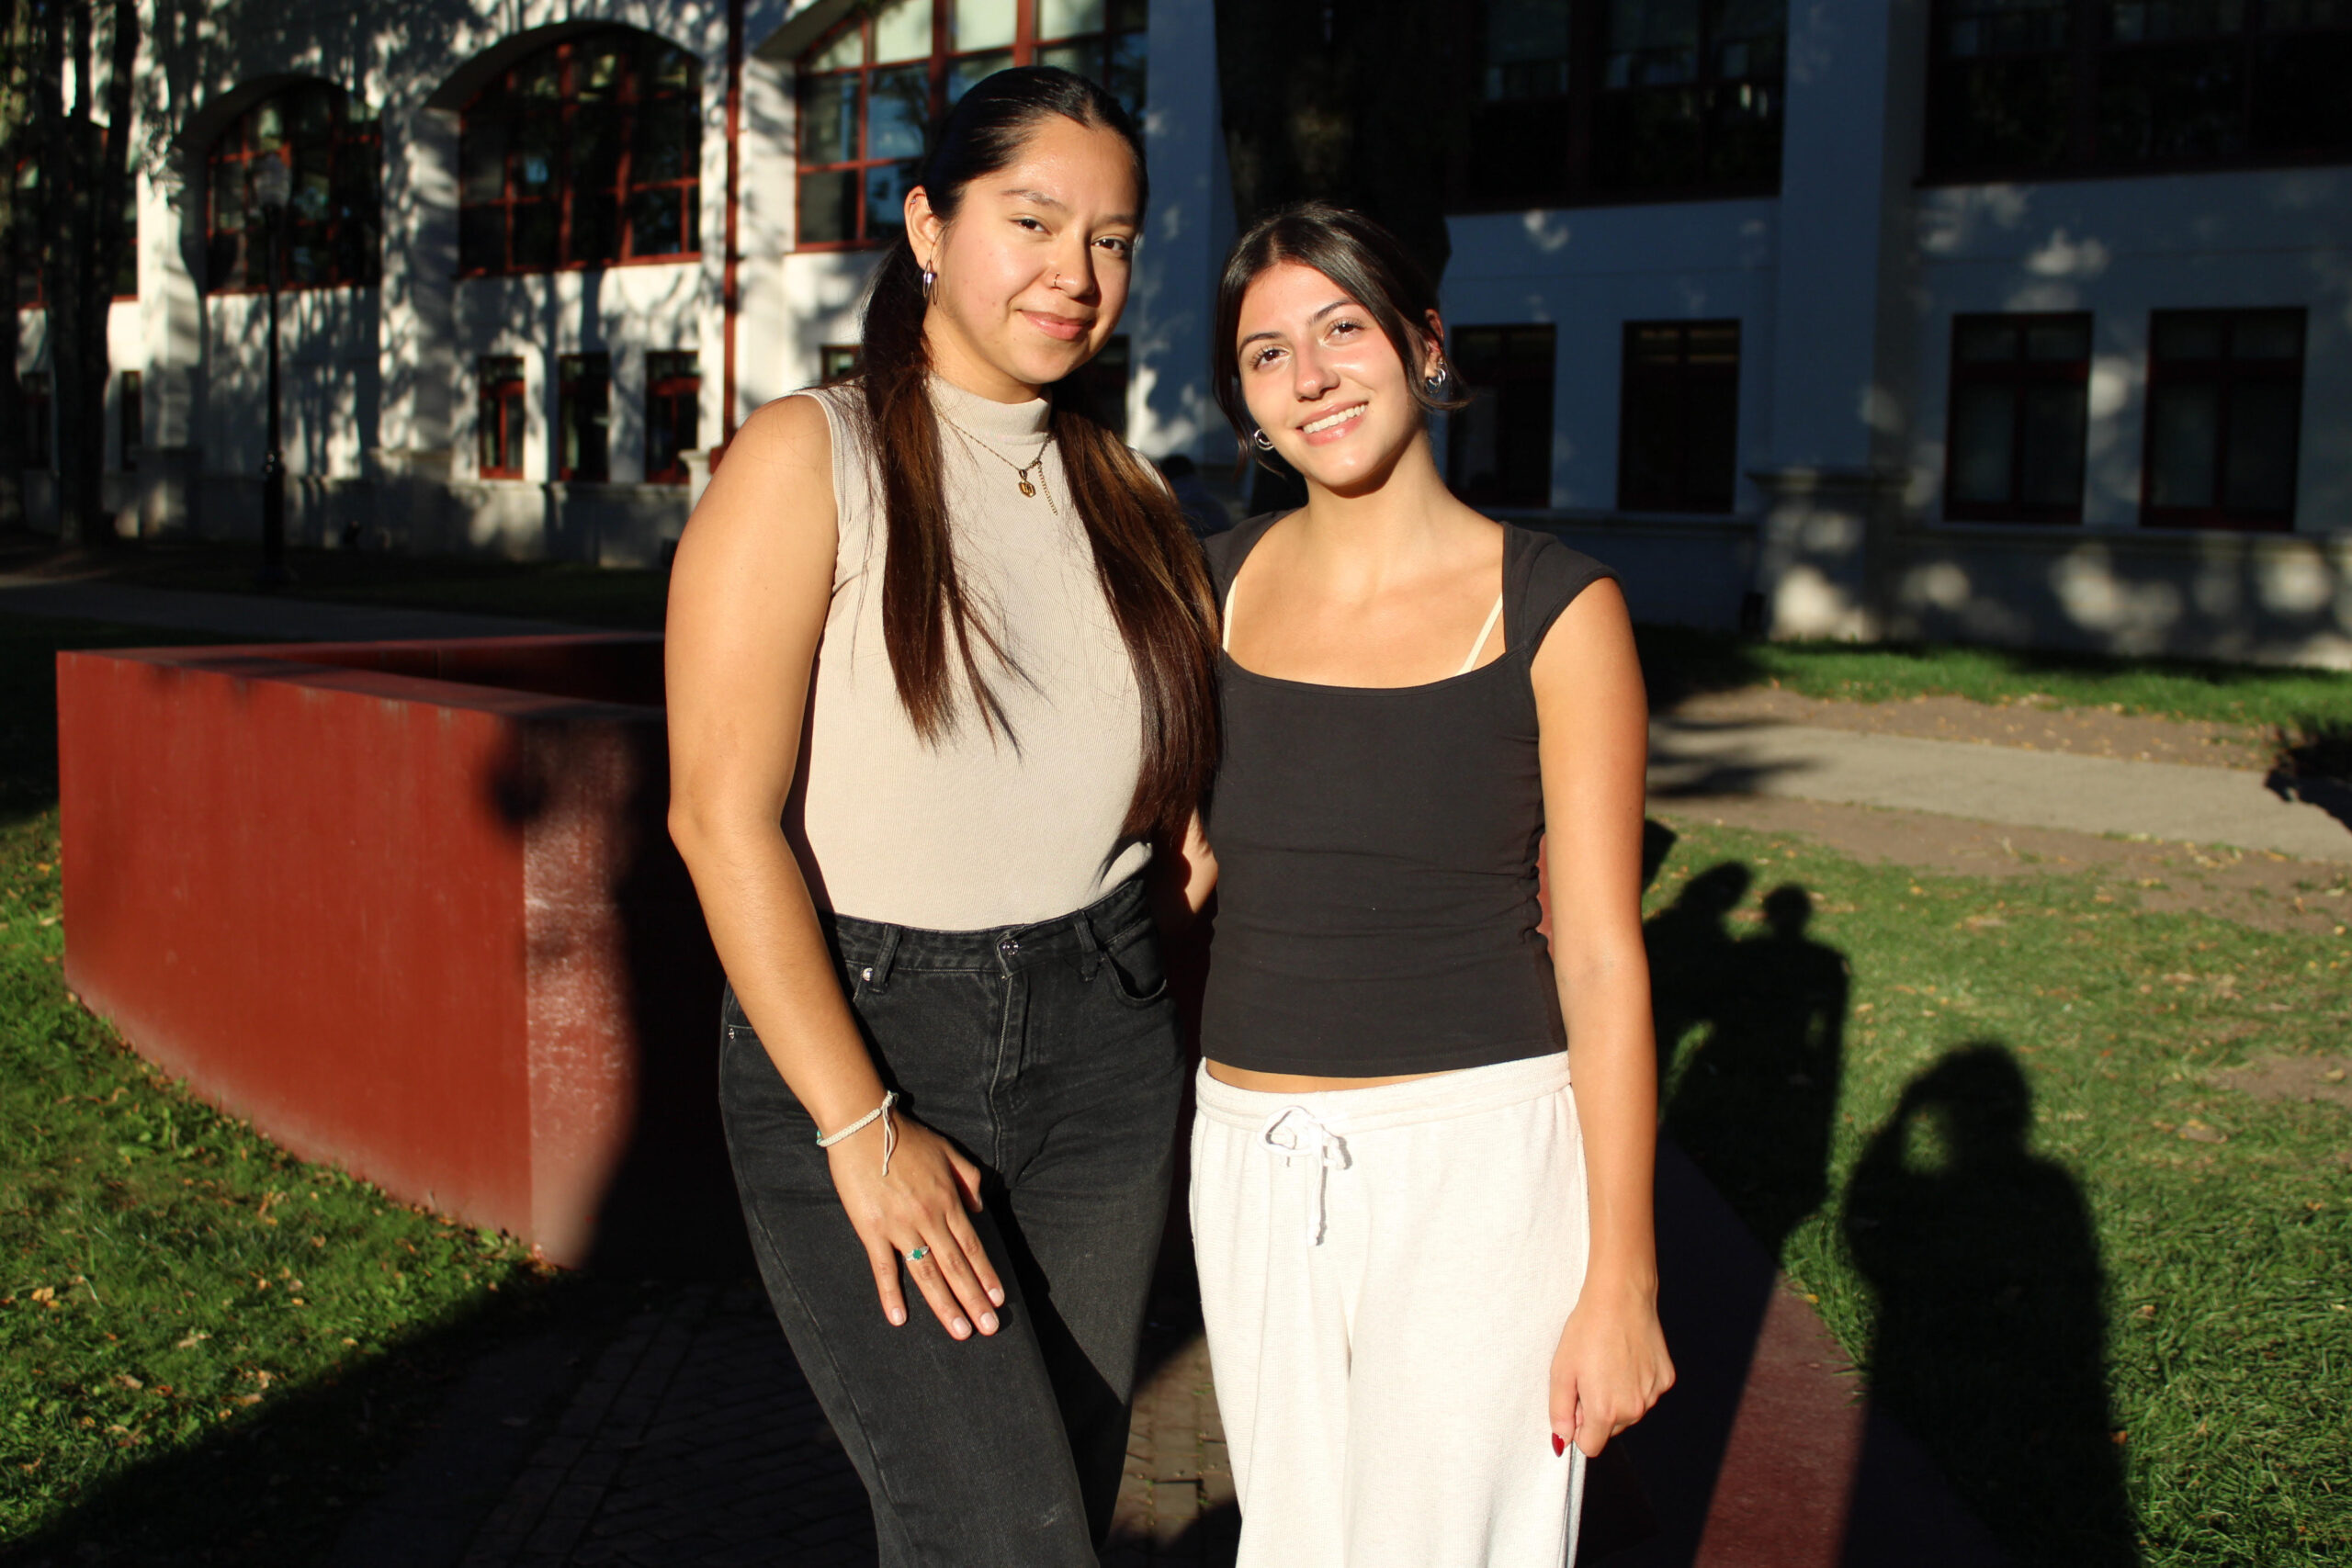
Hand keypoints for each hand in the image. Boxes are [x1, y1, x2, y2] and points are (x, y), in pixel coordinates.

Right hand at [827, 1112, 1004, 1339]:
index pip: (973, 1247)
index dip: (987, 1275)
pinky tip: (899, 1318)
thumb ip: (969, 1181)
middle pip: (956, 1267)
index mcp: (949, 1201)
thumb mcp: (949, 1152)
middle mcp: (929, 1218)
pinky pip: (884, 1267)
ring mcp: (900, 1226)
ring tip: (960, 1331)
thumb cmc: (908, 1138)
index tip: (999, 1299)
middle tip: (989, 1328)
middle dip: (974, 1300)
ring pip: (928, 1273)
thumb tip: (979, 1210)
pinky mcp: (872, 1229)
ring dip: (945, 1305)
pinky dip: (891, 1294)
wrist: (864, 1128)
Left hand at [1550, 1275, 1673, 1458]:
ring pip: (1629, 1412)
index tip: (1576, 1402)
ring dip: (1618, 1397)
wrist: (1620, 1297)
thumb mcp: (1561, 1370)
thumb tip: (1562, 1439)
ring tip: (1609, 1362)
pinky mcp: (1666, 1378)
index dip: (1579, 1427)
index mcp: (1605, 1410)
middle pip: (1610, 1429)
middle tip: (1590, 1375)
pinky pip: (1646, 1393)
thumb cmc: (1587, 1330)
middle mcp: (1634, 1409)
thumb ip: (1559, 1411)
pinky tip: (1628, 1356)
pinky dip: (1636, 1382)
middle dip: (1598, 1411)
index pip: (1590, 1446)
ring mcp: (1653, 1394)